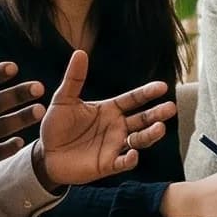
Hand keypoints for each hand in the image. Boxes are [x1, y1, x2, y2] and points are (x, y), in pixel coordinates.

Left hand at [35, 49, 177, 187]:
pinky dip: (130, 159)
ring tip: (160, 127)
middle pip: (143, 119)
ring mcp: (114, 146)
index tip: (162, 87)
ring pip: (139, 140)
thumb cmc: (56, 126)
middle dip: (157, 114)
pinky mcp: (108, 164)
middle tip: (170, 108)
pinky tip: (133, 154)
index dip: (147, 93)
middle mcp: (117, 127)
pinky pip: (123, 162)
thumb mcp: (63, 99)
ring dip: (150, 135)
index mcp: (110, 110)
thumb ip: (74, 78)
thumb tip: (80, 52)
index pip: (133, 99)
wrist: (45, 154)